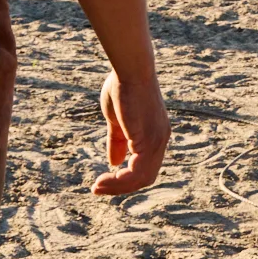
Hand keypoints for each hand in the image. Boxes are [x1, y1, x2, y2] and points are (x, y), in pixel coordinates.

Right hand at [91, 68, 168, 194]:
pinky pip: (137, 171)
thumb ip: (118, 141)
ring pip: (141, 178)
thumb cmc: (123, 88)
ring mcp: (157, 140)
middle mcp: (161, 140)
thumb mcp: (117, 121)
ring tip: (97, 187)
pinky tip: (103, 180)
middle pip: (146, 177)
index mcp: (155, 135)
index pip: (146, 167)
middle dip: (121, 187)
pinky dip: (120, 181)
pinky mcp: (149, 139)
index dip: (126, 178)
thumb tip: (114, 162)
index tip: (104, 180)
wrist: (130, 70)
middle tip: (97, 188)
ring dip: (117, 187)